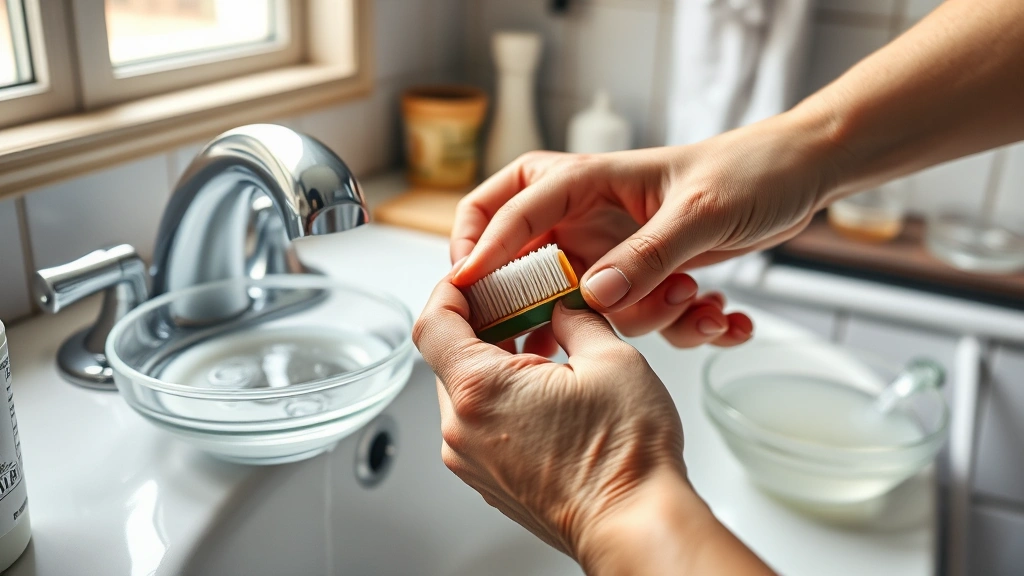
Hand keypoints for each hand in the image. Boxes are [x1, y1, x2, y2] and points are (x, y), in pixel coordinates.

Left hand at [413, 275, 772, 574]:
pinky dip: (501, 396)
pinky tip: (544, 388)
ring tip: (544, 347)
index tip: (476, 276)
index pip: (433, 321)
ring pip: (464, 391)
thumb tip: (563, 305)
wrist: (636, 526)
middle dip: (481, 323)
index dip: (451, 288)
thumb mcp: (610, 358)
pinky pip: (479, 423)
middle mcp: (463, 429)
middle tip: (523, 303)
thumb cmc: (625, 458)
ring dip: (494, 361)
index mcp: (480, 389)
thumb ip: (575, 318)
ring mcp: (473, 461)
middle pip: (446, 356)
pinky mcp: (490, 481)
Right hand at [450, 113, 836, 350]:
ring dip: (650, 318)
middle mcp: (592, 218)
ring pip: (592, 305)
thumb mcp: (700, 213)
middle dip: (558, 305)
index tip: (464, 289)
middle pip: (531, 264)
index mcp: (588, 181)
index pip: (509, 208)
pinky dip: (684, 326)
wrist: (798, 175)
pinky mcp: (646, 276)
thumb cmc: (748, 171)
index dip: (479, 246)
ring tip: (701, 302)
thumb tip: (594, 296)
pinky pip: (640, 317)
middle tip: (568, 334)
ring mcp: (617, 250)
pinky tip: (726, 318)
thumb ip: (647, 256)